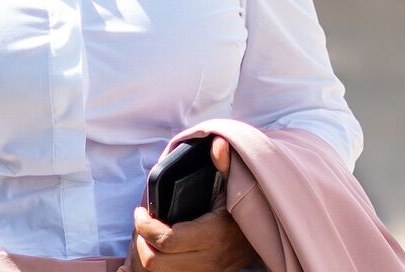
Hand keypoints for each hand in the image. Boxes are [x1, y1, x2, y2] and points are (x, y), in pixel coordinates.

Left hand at [121, 137, 255, 271]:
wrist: (263, 240)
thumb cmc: (242, 209)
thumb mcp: (236, 185)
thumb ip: (225, 165)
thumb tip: (218, 144)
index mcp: (212, 235)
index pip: (167, 240)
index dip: (146, 226)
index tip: (141, 211)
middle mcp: (208, 260)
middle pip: (156, 262)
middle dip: (141, 242)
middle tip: (141, 223)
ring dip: (145, 256)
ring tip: (145, 236)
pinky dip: (153, 268)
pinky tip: (150, 253)